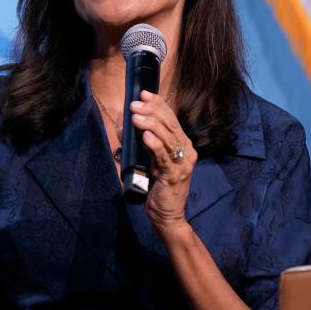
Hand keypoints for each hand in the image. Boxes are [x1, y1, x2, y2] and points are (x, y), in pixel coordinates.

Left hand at [130, 90, 197, 229]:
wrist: (167, 215)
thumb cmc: (157, 187)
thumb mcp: (149, 161)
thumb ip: (141, 143)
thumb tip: (123, 125)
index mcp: (184, 145)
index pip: (172, 119)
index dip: (159, 104)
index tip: (144, 93)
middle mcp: (187, 152)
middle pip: (170, 125)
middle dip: (151, 112)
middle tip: (134, 104)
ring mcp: (183, 164)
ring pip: (168, 137)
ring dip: (150, 124)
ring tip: (135, 116)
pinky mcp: (175, 176)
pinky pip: (164, 156)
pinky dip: (155, 144)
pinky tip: (145, 135)